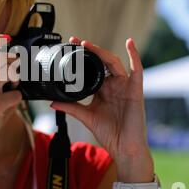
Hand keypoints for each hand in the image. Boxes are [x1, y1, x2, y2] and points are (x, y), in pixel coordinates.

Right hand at [0, 34, 21, 151]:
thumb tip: (3, 59)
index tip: (6, 37)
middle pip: (1, 59)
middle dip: (13, 62)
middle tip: (15, 72)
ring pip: (10, 71)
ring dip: (16, 78)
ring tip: (12, 87)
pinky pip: (16, 93)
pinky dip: (16, 99)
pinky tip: (8, 105)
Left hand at [51, 37, 153, 180]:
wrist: (123, 148)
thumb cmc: (109, 133)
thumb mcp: (86, 116)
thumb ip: (71, 107)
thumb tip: (52, 102)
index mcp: (102, 90)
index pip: (92, 68)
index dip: (83, 57)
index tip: (70, 46)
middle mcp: (113, 85)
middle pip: (102, 62)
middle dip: (90, 50)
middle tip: (76, 41)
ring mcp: (124, 86)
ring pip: (114, 63)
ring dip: (101, 52)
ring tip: (87, 45)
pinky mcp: (135, 90)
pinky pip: (137, 70)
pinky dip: (135, 55)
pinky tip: (130, 43)